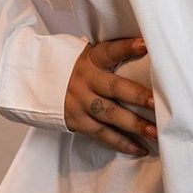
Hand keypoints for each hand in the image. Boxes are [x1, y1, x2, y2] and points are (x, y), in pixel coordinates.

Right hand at [64, 37, 156, 155]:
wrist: (36, 82)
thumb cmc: (75, 67)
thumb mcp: (88, 55)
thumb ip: (110, 56)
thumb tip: (146, 50)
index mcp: (91, 59)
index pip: (110, 51)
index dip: (127, 47)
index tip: (145, 44)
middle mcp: (86, 79)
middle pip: (114, 88)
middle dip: (137, 95)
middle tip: (155, 102)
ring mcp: (80, 102)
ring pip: (110, 115)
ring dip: (134, 125)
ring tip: (155, 132)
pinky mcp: (77, 121)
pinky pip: (102, 134)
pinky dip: (121, 142)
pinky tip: (140, 148)